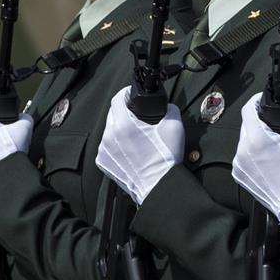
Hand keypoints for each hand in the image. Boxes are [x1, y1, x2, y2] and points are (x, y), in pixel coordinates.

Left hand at [95, 86, 183, 205]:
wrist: (158, 186)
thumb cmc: (165, 158)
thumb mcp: (175, 126)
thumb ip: (169, 108)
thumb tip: (165, 106)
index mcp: (124, 124)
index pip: (117, 98)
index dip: (126, 93)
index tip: (132, 95)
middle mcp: (109, 136)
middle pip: (112, 113)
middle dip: (124, 111)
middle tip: (138, 116)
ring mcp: (104, 150)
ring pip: (109, 130)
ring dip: (120, 128)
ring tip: (136, 135)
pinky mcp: (103, 162)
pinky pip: (107, 146)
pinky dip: (116, 144)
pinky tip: (131, 149)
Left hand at [232, 92, 279, 235]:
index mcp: (256, 139)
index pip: (247, 109)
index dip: (255, 100)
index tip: (263, 100)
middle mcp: (242, 151)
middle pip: (246, 125)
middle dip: (259, 122)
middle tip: (275, 125)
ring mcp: (238, 165)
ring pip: (245, 142)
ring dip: (256, 139)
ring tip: (274, 146)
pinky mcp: (240, 176)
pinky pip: (243, 157)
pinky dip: (253, 154)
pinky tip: (268, 160)